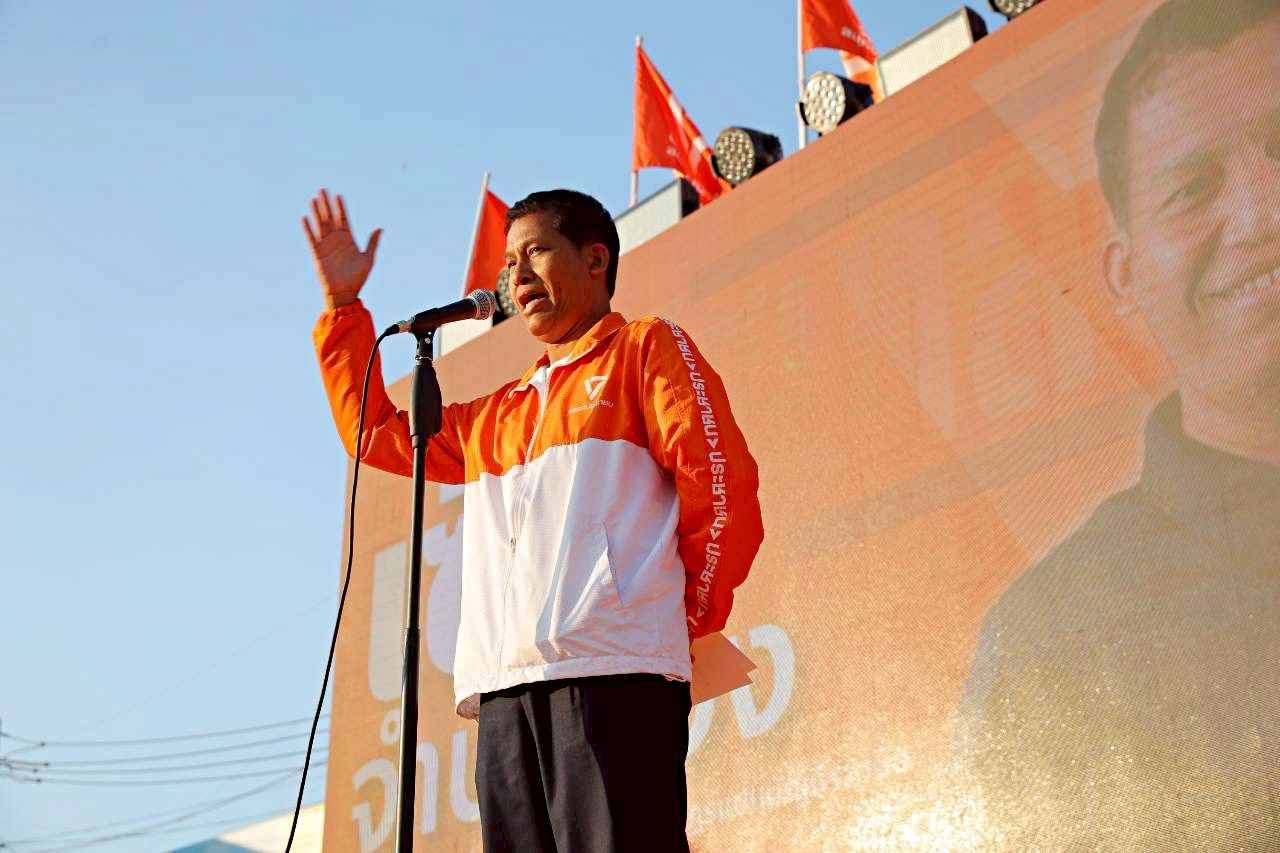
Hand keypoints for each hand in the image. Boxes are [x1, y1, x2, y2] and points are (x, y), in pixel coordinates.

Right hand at [303, 188, 382, 308]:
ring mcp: (326, 246)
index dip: (341, 207)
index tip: (338, 195)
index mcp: (349, 240)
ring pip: (321, 225)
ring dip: (317, 212)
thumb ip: (372, 243)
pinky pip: (312, 239)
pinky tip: (306, 218)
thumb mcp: (368, 259)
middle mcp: (336, 241)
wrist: (345, 293)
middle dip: (327, 204)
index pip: (344, 219)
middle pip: (330, 218)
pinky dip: (308, 229)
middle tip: (323, 190)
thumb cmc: (358, 278)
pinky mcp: (317, 254)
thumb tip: (380, 228)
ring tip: (314, 199)